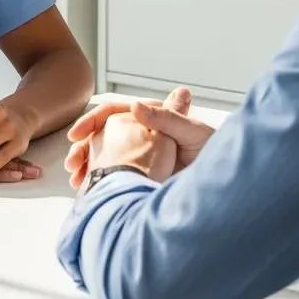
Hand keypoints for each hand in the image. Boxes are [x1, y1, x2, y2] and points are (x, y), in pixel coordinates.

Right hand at [65, 87, 211, 188]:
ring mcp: (141, 157)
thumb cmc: (216, 155)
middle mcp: (142, 135)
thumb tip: (135, 106)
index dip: (94, 121)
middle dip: (84, 147)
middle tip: (72, 163)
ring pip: (106, 157)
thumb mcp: (192, 133)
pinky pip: (115, 177)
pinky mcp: (141, 177)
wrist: (226, 188)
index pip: (114, 112)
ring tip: (77, 180)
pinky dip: (100, 183)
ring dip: (88, 166)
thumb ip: (166, 118)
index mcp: (152, 118)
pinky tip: (91, 191)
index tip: (79, 134)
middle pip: (104, 135)